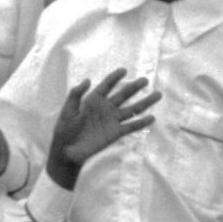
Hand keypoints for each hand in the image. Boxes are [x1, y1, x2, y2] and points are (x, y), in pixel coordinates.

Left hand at [46, 69, 158, 189]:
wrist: (67, 151)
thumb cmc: (64, 130)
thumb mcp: (67, 111)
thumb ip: (75, 96)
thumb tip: (88, 80)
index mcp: (94, 100)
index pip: (106, 86)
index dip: (114, 77)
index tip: (124, 70)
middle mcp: (106, 108)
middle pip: (123, 95)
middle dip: (134, 87)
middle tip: (145, 80)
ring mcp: (112, 120)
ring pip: (132, 109)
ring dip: (145, 102)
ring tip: (158, 95)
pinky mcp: (116, 133)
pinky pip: (131, 126)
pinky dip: (141, 123)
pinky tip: (152, 118)